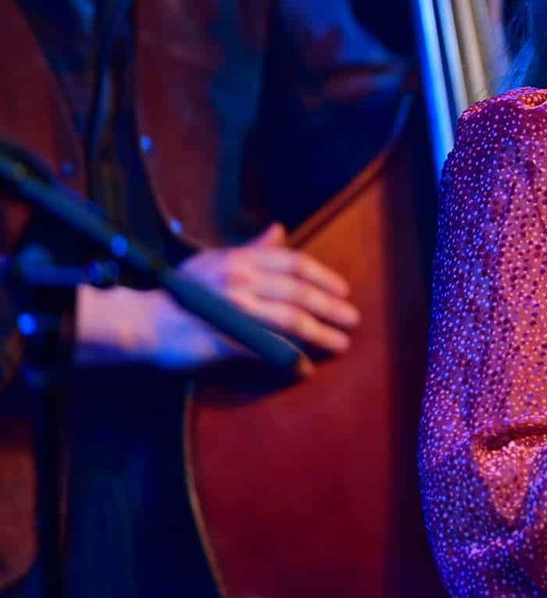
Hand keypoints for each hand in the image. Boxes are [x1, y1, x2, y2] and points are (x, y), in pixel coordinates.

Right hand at [76, 224, 356, 369]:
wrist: (143, 320)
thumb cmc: (180, 291)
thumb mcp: (215, 260)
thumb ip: (252, 249)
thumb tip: (280, 230)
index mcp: (240, 260)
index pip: (294, 263)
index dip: (324, 277)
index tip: (343, 290)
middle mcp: (241, 280)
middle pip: (300, 293)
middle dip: (331, 307)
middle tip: (352, 319)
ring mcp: (236, 310)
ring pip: (292, 320)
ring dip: (321, 333)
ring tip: (340, 343)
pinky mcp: (228, 339)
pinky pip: (270, 349)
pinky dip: (291, 358)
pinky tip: (306, 367)